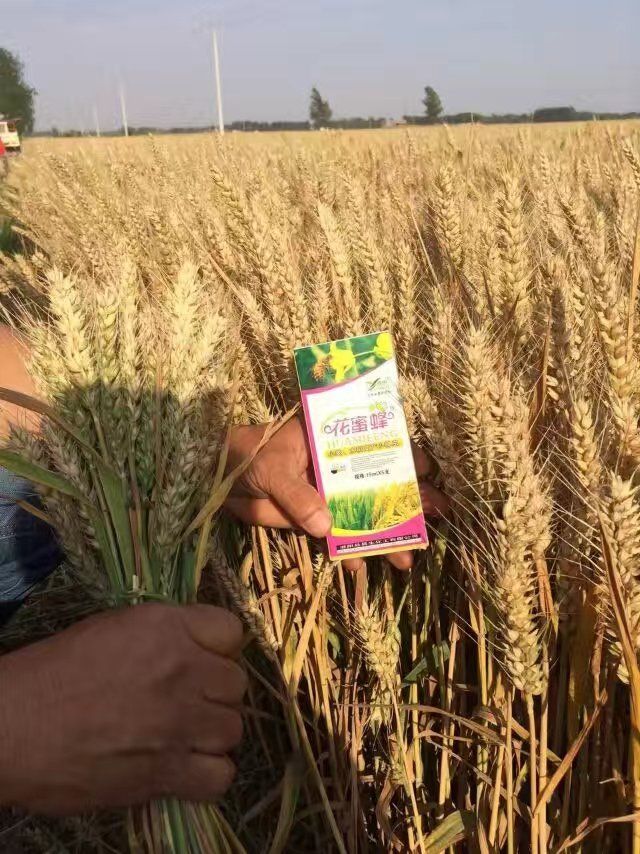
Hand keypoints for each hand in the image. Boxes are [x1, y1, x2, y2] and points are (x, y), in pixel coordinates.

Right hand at [0, 603, 246, 814]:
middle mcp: (183, 670)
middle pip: (236, 683)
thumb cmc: (55, 671)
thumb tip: (196, 650)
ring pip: (233, 729)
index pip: (232, 632)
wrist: (13, 726)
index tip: (200, 660)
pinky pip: (221, 775)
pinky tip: (185, 768)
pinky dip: (209, 775)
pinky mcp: (166, 772)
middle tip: (185, 702)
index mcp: (167, 628)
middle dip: (214, 693)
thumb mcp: (113, 629)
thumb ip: (165, 635)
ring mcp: (178, 723)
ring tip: (182, 736)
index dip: (218, 649)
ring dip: (211, 734)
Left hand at [225, 418, 448, 571]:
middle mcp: (338, 466)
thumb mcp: (273, 469)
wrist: (218, 475)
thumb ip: (298, 496)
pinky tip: (360, 567)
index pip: (378, 444)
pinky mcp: (313, 517)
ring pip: (364, 515)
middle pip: (381, 484)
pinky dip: (349, 552)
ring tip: (406, 560)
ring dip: (384, 537)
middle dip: (409, 503)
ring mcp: (328, 494)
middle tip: (438, 518)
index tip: (428, 475)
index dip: (406, 458)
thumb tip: (326, 527)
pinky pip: (337, 536)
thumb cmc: (248, 456)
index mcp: (333, 440)